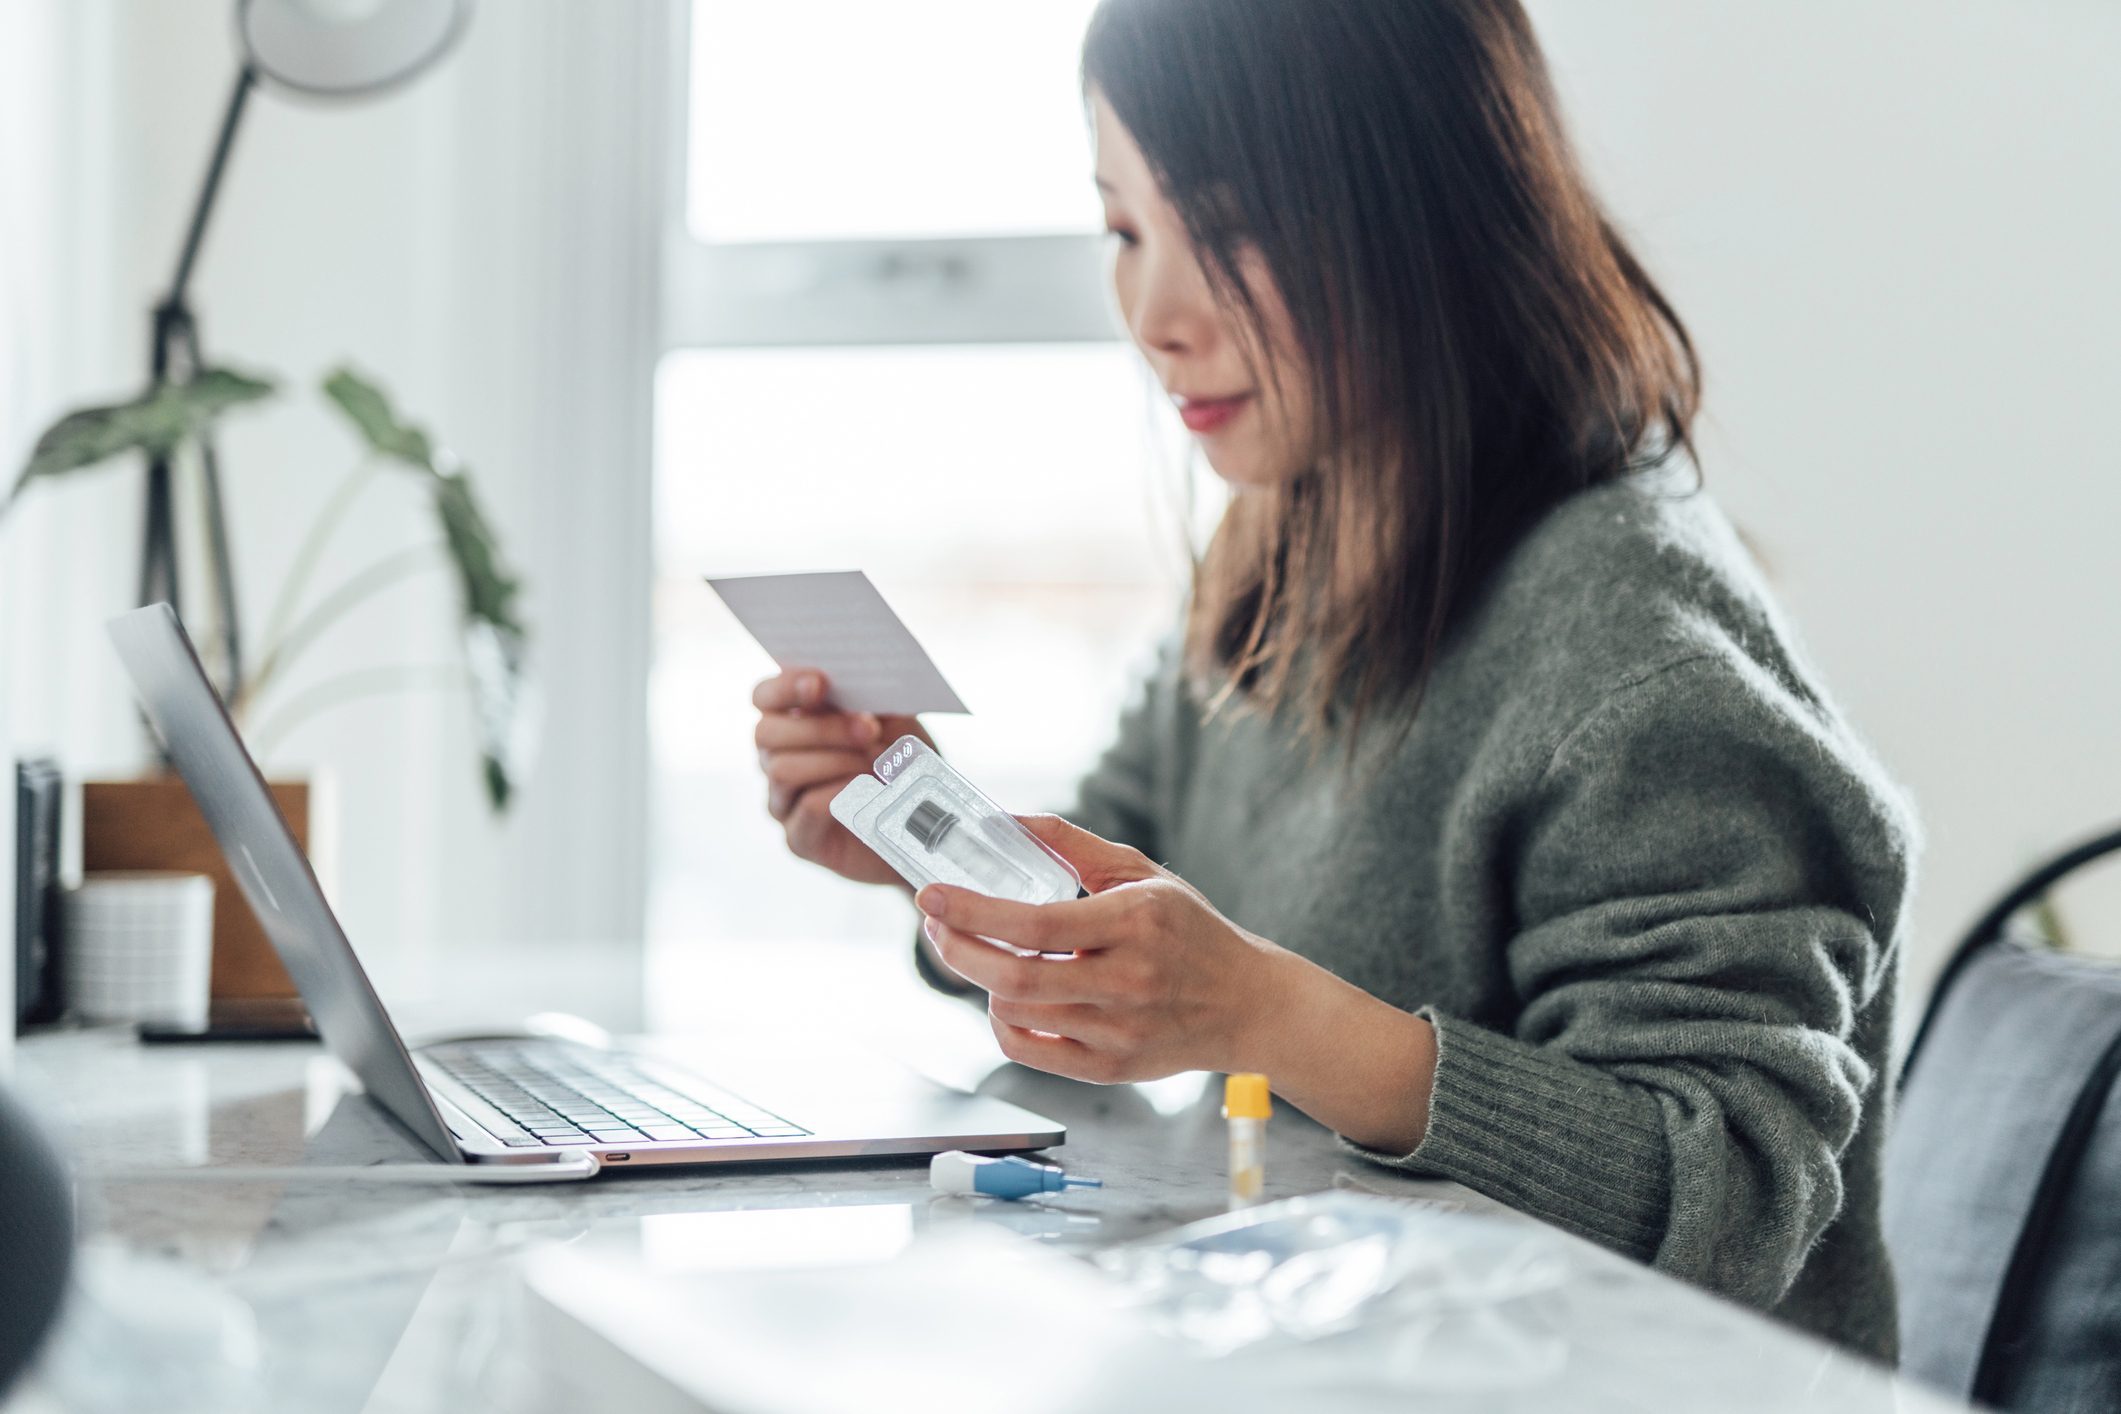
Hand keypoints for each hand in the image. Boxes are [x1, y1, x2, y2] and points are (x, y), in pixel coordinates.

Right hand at [753, 669, 932, 887]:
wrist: (922, 825)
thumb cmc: (901, 764)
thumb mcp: (895, 722)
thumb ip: (873, 699)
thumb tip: (862, 677)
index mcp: (791, 721)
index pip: (764, 697)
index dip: (785, 687)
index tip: (820, 683)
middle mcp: (776, 759)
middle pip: (767, 733)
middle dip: (821, 727)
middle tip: (869, 728)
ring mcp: (783, 801)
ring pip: (783, 770)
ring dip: (834, 759)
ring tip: (877, 762)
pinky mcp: (799, 838)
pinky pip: (805, 808)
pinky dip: (839, 792)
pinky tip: (868, 789)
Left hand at [914, 815, 1287, 1083]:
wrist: (1246, 1004)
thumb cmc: (1188, 931)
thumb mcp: (1140, 872)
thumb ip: (1070, 844)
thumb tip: (1003, 820)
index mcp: (1134, 922)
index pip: (1033, 923)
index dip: (971, 910)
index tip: (931, 895)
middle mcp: (1128, 981)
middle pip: (1013, 978)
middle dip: (956, 949)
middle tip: (935, 925)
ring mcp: (1118, 1032)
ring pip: (1015, 1014)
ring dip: (979, 980)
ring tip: (978, 953)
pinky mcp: (1111, 1069)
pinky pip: (1029, 1051)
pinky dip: (1002, 1022)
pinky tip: (1006, 997)